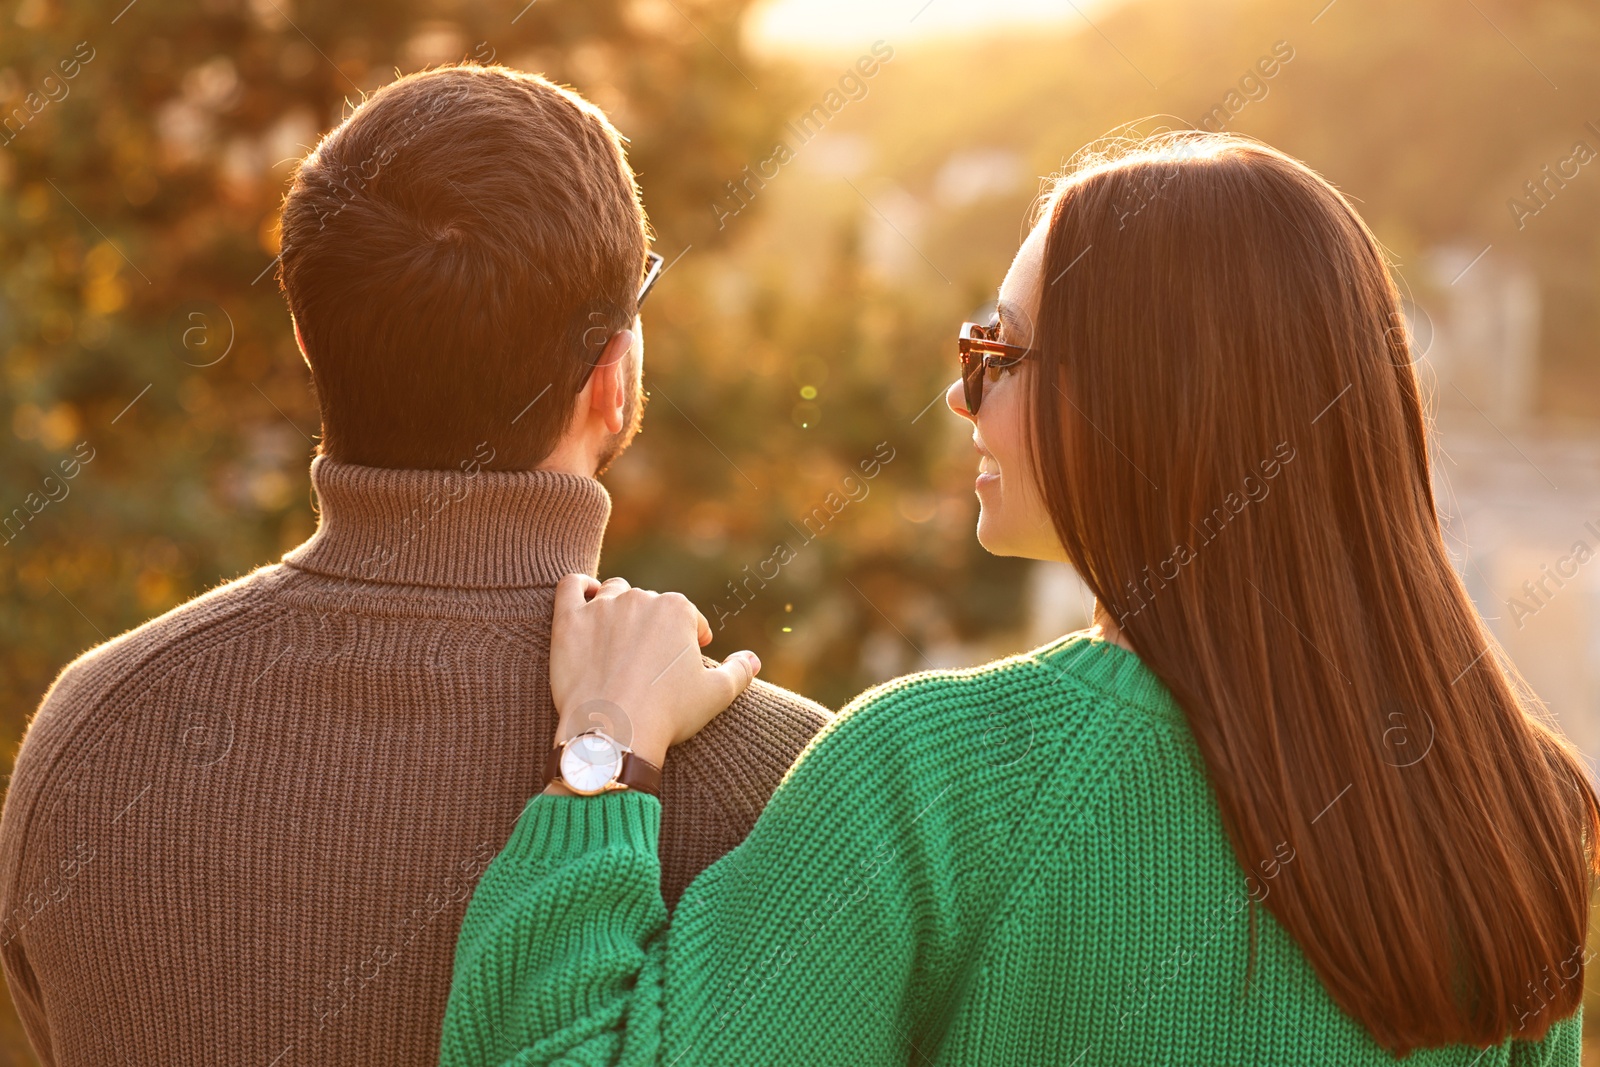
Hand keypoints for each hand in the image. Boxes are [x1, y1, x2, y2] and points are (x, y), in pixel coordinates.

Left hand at [549, 575, 759, 770]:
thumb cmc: (668, 714)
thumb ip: (739, 672)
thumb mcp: (716, 695)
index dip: (691, 638)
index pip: (688, 616)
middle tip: (649, 658)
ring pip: (613, 591)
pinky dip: (579, 587)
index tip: (685, 660)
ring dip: (619, 605)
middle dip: (653, 626)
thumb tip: (751, 660)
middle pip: (650, 604)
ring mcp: (601, 607)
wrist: (614, 733)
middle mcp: (641, 599)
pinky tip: (585, 598)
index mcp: (678, 609)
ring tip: (618, 632)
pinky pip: (571, 587)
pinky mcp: (569, 621)